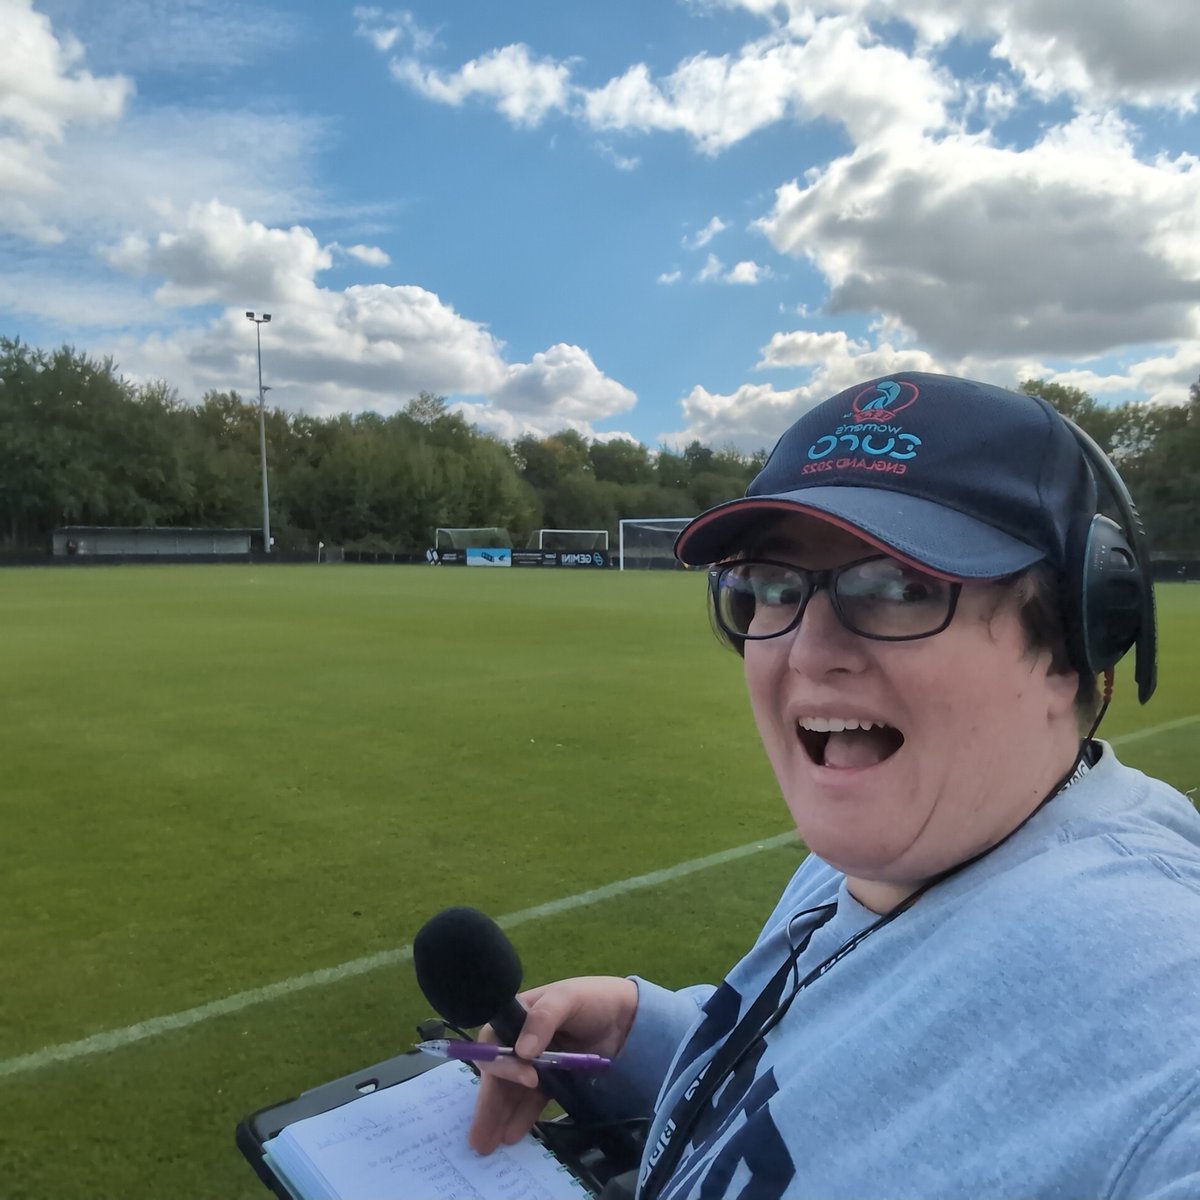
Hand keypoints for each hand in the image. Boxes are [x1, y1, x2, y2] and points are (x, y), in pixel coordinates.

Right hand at [467, 975, 637, 1153]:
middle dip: (489, 1103)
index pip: (494, 1044)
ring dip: (499, 1115)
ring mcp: (536, 1063)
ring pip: (511, 1091)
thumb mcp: (566, 998)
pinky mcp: (551, 1080)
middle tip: (480, 1135)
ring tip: (488, 1144)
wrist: (627, 1018)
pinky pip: (531, 1100)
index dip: (501, 1064)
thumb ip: (543, 1019)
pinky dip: (521, 1116)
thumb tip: (521, 1052)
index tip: (527, 1079)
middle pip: (499, 1074)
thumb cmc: (593, 998)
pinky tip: (512, 1134)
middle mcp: (520, 1041)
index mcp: (517, 1016)